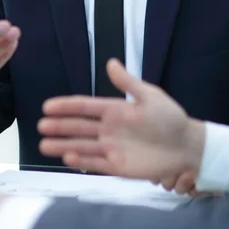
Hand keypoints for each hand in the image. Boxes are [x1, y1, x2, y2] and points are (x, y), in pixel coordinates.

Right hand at [38, 59, 205, 186]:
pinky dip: (82, 161)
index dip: (66, 106)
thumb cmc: (170, 118)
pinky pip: (96, 164)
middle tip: (40, 126)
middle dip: (59, 126)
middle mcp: (108, 129)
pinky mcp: (118, 166)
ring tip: (44, 145)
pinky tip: (68, 158)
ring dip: (63, 145)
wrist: (187, 146)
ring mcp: (112, 148)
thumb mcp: (149, 95)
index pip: (85, 107)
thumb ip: (128, 83)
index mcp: (114, 110)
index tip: (47, 106)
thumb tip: (110, 62)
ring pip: (82, 146)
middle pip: (78, 127)